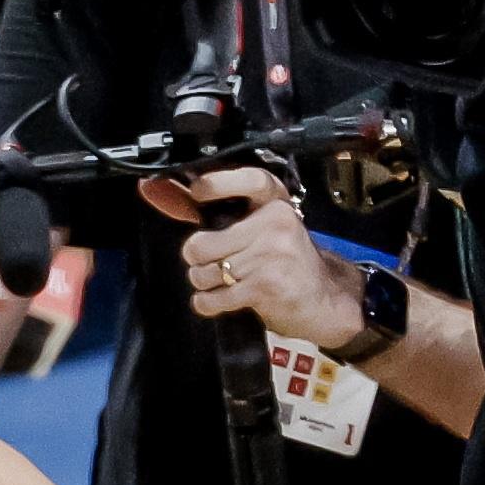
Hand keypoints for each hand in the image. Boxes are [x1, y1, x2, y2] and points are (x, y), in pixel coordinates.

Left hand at [140, 168, 363, 348]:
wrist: (325, 299)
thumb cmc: (286, 262)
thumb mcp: (263, 229)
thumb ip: (219, 215)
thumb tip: (159, 192)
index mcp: (276, 204)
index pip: (249, 180)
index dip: (218, 183)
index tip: (198, 191)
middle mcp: (276, 224)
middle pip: (200, 244)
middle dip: (197, 261)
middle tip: (215, 263)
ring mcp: (271, 255)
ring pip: (202, 273)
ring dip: (205, 283)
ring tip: (227, 281)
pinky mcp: (266, 285)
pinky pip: (212, 298)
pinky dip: (209, 303)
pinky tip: (224, 299)